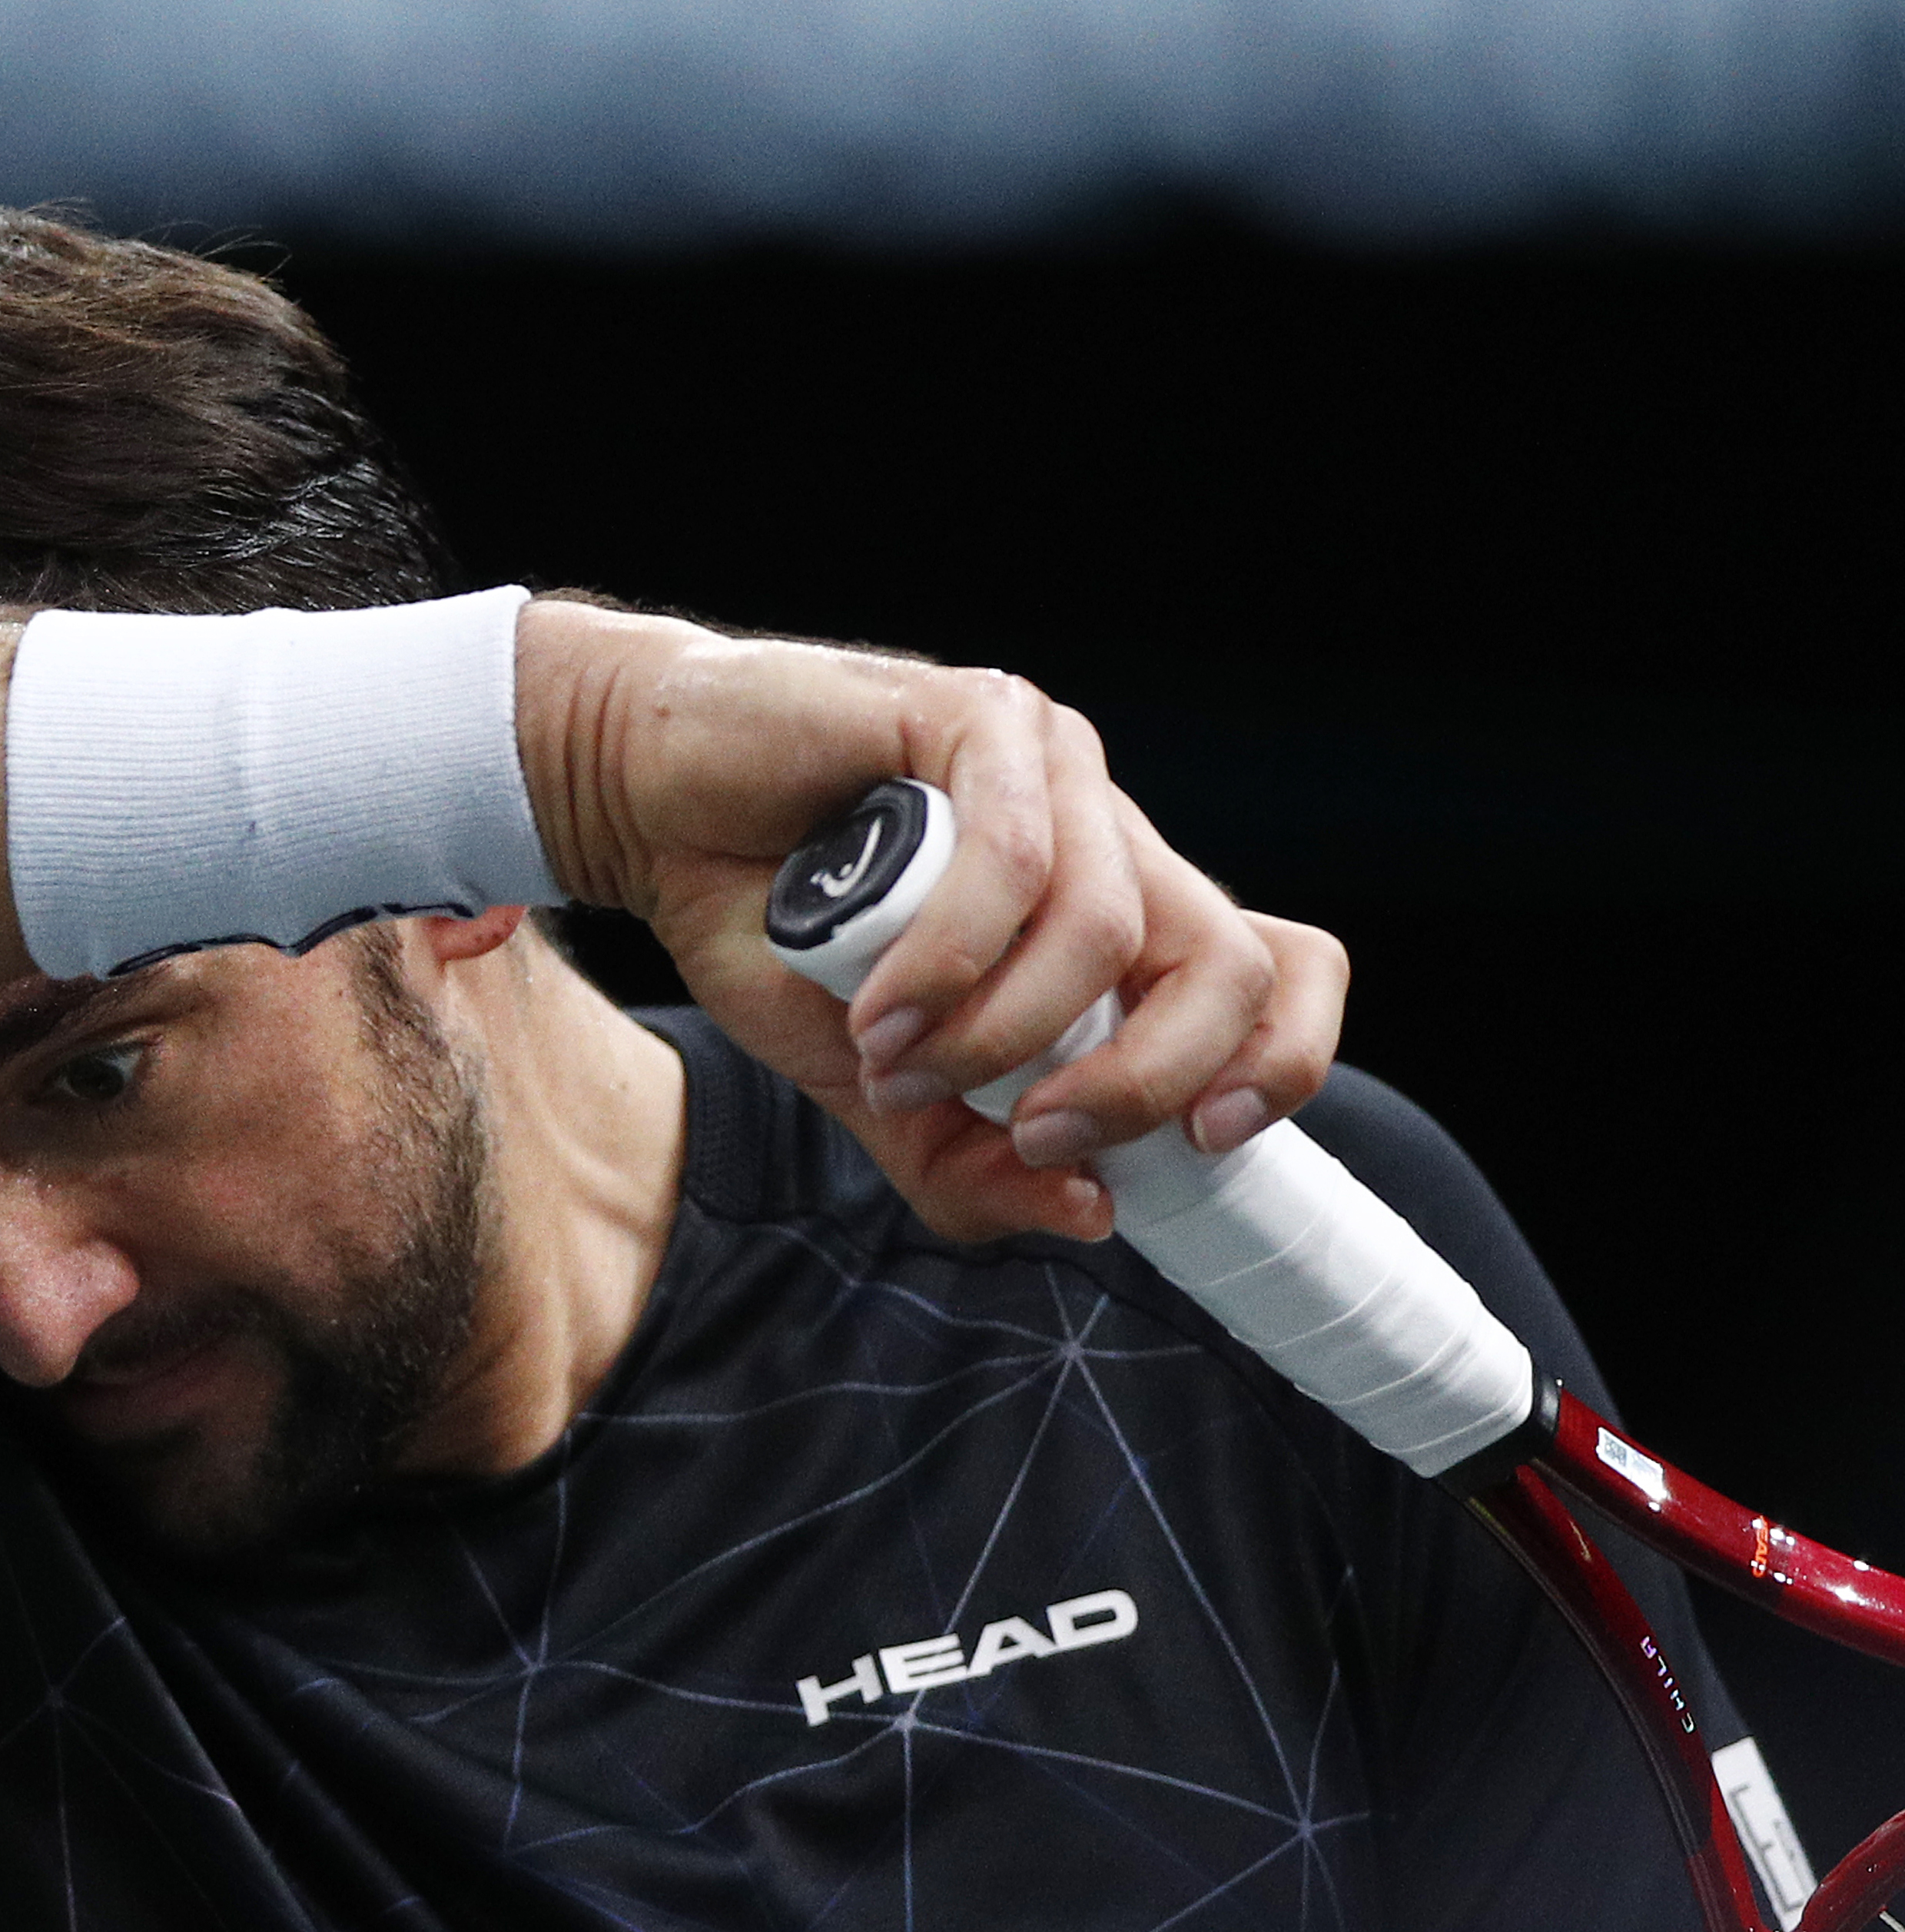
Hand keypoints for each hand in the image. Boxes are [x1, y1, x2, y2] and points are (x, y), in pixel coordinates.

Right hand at [513, 598, 1347, 1241]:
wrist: (649, 813)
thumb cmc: (766, 932)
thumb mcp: (873, 1086)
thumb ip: (967, 1158)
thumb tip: (1090, 1215)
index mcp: (1115, 917)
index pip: (1276, 970)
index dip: (1282, 1058)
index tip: (1209, 1141)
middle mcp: (1109, 837)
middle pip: (1230, 962)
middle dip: (1144, 1081)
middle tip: (1036, 1136)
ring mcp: (1056, 769)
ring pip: (1110, 928)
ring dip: (999, 1033)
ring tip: (892, 1062)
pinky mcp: (982, 716)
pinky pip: (1011, 859)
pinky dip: (946, 962)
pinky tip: (875, 1006)